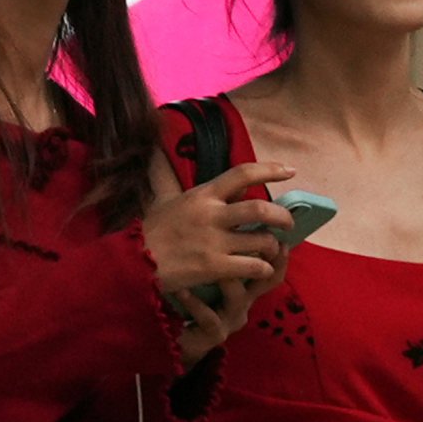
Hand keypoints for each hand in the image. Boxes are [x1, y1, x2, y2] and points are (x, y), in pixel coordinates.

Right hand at [143, 159, 294, 347]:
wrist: (134, 262)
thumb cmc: (149, 231)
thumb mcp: (162, 199)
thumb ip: (169, 179)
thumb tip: (157, 152)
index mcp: (202, 195)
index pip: (242, 174)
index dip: (270, 170)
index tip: (289, 171)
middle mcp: (212, 215)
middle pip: (262, 208)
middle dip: (283, 217)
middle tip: (288, 223)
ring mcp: (215, 242)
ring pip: (262, 240)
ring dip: (273, 246)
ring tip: (270, 250)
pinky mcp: (216, 267)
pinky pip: (254, 266)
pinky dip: (263, 268)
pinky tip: (259, 269)